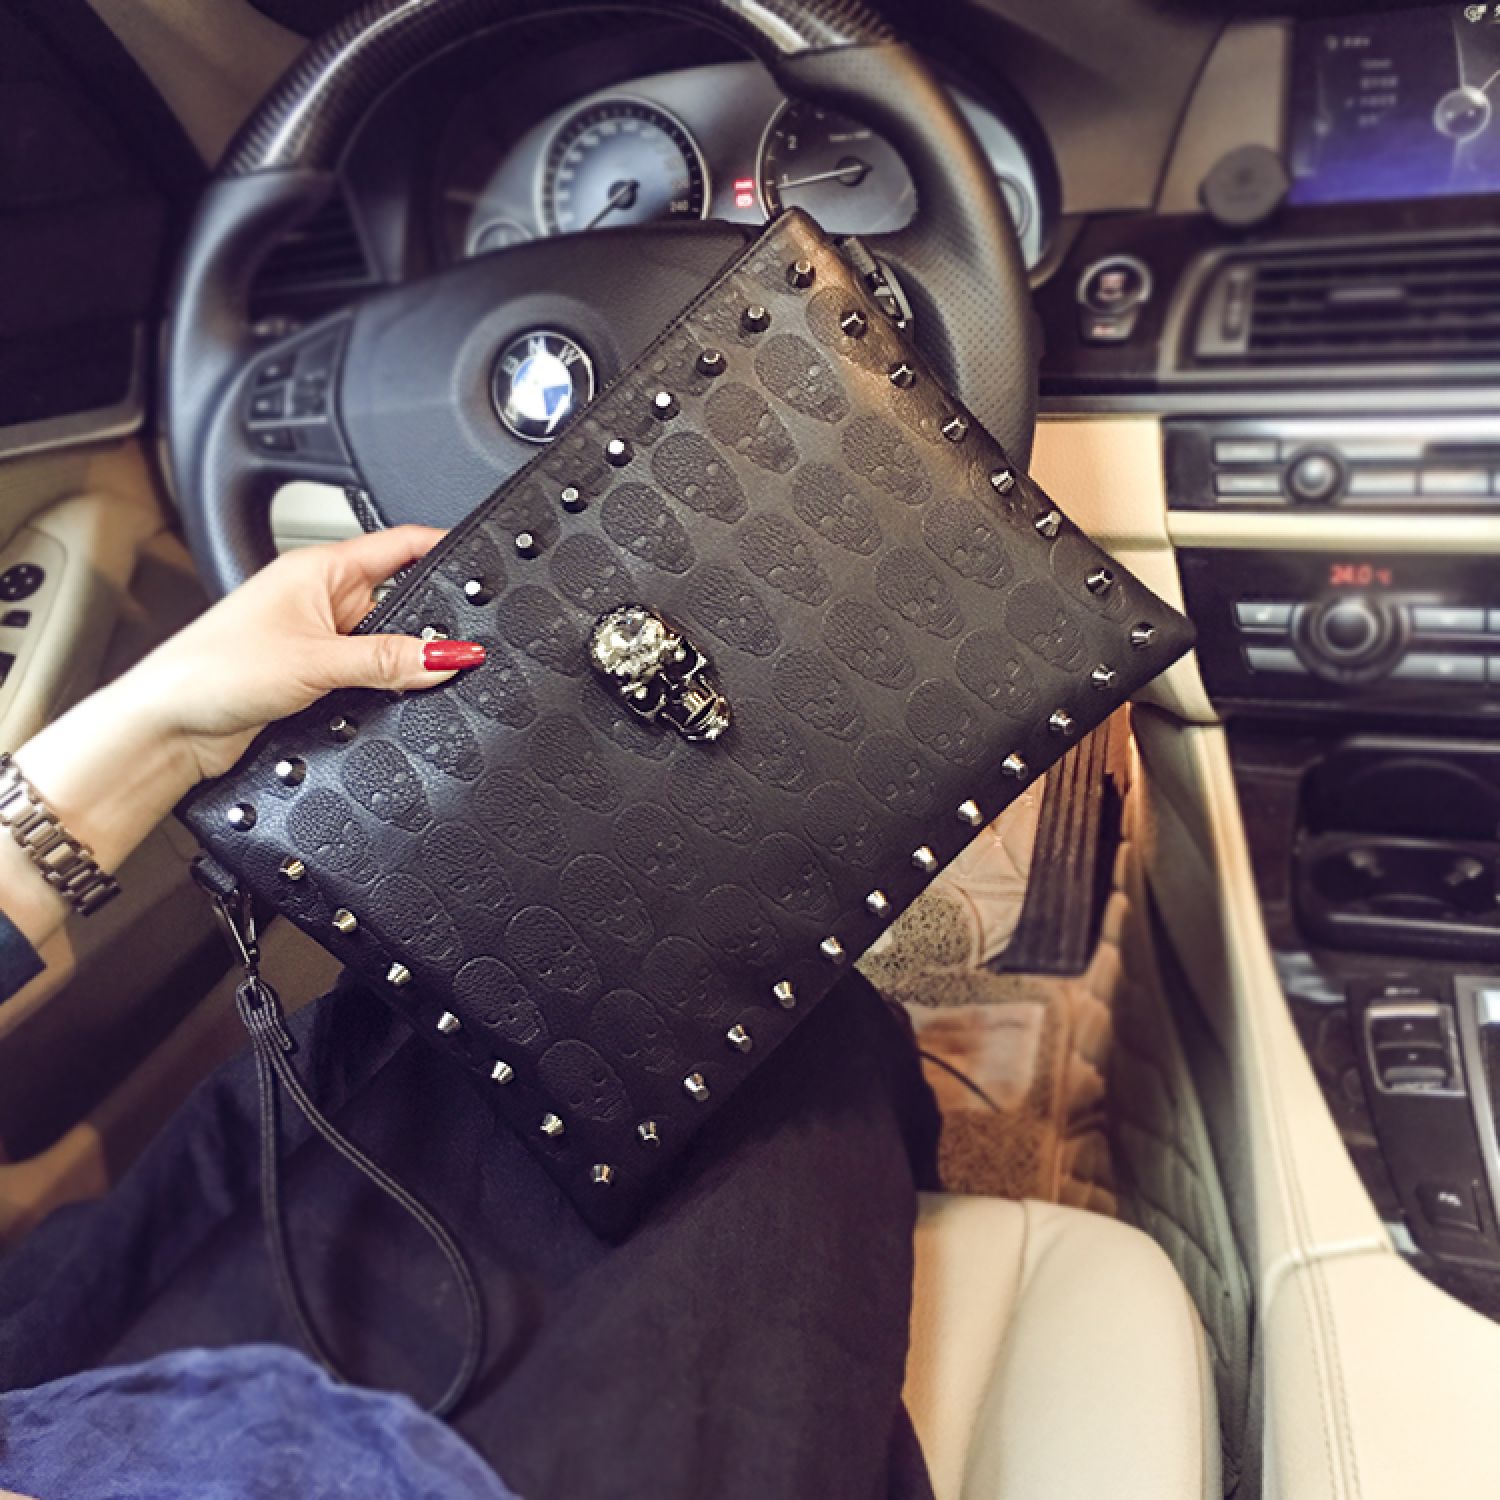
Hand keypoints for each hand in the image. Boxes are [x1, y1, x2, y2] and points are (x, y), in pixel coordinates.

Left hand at [131, 525, 483, 779]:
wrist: (168, 728)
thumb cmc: (213, 671)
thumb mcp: (318, 661)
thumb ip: (390, 660)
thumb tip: (449, 656)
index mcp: (319, 568)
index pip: (400, 544)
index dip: (444, 547)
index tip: (482, 560)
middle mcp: (320, 599)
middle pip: (401, 604)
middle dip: (426, 627)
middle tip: (454, 649)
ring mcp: (317, 640)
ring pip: (385, 648)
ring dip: (398, 666)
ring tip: (408, 681)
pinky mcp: (313, 679)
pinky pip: (367, 678)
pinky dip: (380, 691)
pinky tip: (385, 701)